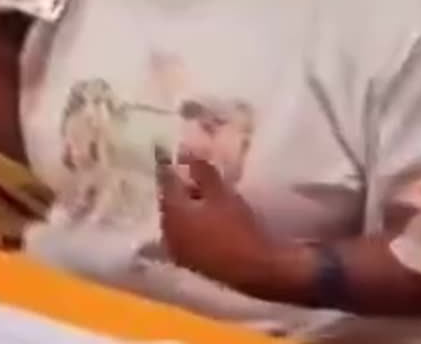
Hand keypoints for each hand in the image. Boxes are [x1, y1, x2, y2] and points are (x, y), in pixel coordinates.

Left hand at [158, 157, 293, 296]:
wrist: (256, 270)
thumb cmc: (236, 228)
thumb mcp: (220, 193)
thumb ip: (200, 170)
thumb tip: (184, 149)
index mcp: (170, 212)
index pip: (165, 181)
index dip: (174, 166)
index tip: (180, 155)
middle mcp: (167, 232)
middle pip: (170, 202)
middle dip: (181, 188)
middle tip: (196, 175)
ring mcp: (178, 250)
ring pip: (178, 219)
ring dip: (187, 207)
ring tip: (204, 195)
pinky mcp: (192, 263)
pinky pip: (187, 234)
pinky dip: (194, 224)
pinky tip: (208, 219)